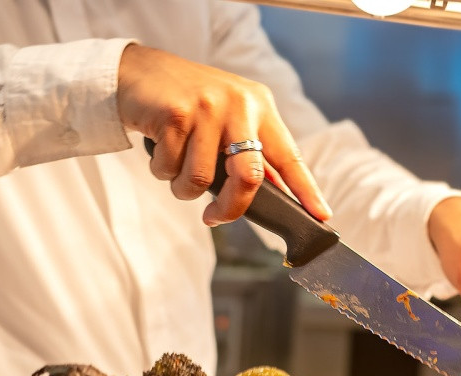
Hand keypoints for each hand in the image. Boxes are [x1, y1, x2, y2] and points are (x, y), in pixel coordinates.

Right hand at [117, 44, 330, 226]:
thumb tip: (273, 192)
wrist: (138, 71)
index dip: (307, 189)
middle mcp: (239, 104)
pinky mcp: (176, 113)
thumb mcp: (228, 117)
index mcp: (260, 107)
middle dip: (232, 208)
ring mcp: (208, 107)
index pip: (289, 156)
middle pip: (249, 177)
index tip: (322, 215)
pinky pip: (169, 168)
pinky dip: (160, 169)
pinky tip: (159, 147)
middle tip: (215, 218)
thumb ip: (249, 150)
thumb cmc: (187, 102)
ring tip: (175, 166)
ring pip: (199, 180)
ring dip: (182, 187)